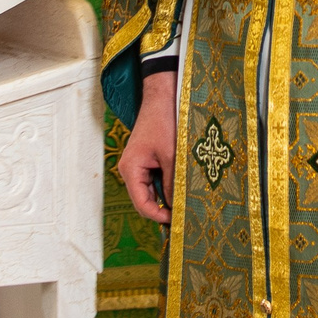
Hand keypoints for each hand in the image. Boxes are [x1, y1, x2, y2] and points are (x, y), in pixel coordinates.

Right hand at [119, 69, 177, 224]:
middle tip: (184, 216)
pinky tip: (182, 188)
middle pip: (144, 200)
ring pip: (151, 191)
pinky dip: (167, 185)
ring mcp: (139, 165)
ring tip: (186, 203)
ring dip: (167, 197)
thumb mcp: (171, 155)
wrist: (164, 96)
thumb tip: (177, 206)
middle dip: (163, 209)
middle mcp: (131, 169)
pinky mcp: (148, 159)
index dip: (158, 216)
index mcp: (131, 169)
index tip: (177, 221)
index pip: (141, 204)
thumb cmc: (164, 121)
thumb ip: (172, 183)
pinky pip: (155, 180)